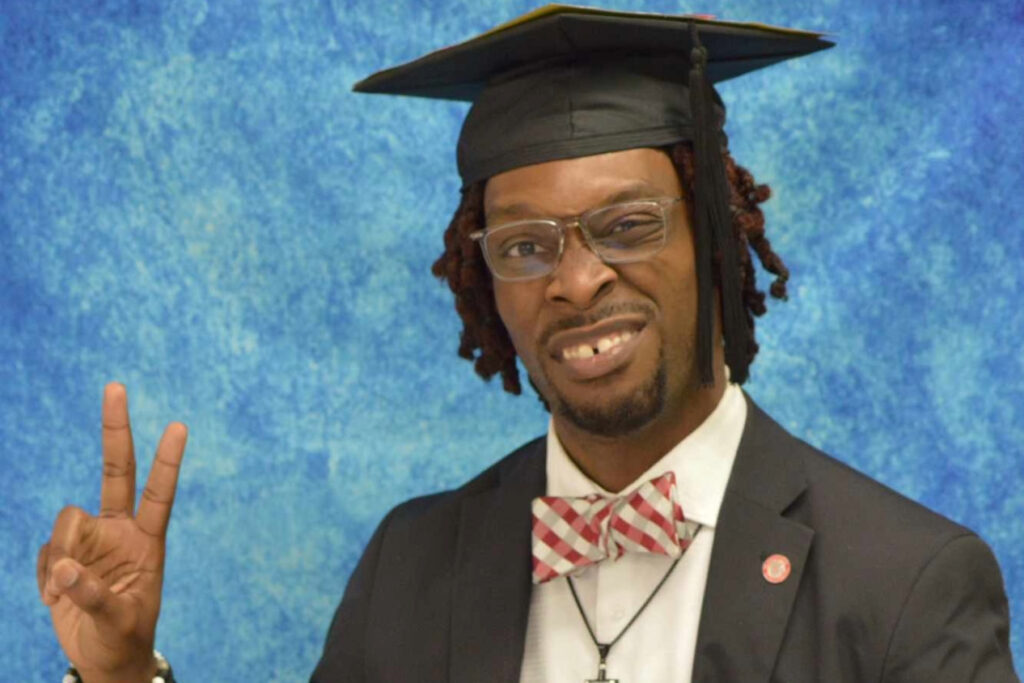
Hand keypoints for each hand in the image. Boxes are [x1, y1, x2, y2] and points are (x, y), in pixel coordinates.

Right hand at [38, 383, 186, 682]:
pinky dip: (47, 580)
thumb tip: (66, 568)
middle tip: (117, 385)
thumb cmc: (124, 636)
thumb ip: (93, 595)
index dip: (167, 461)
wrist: (104, 658)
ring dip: (61, 558)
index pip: (159, 493)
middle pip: (116, 471)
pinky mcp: (63, 555)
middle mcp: (119, 530)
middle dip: (115, 429)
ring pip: (64, 524)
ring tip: (68, 594)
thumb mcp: (119, 621)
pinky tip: (58, 599)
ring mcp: (89, 540)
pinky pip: (46, 555)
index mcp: (147, 541)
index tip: (179, 425)